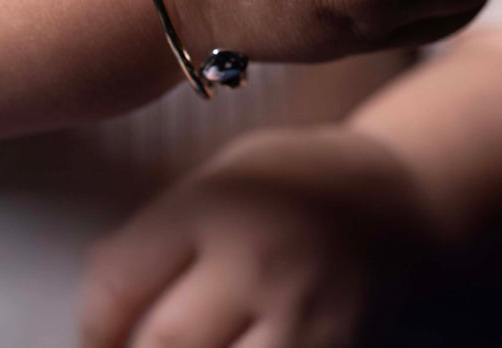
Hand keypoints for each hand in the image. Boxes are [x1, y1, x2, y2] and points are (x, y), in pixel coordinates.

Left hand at [79, 126, 433, 347]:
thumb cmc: (304, 183)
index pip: (117, 282)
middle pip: (159, 346)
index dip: (94, 324)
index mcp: (222, 201)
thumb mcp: (231, 171)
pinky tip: (239, 346)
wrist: (407, 203)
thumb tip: (95, 289)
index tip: (103, 331)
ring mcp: (305, 314)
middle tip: (140, 345)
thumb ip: (164, 227)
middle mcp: (261, 257)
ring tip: (194, 343)